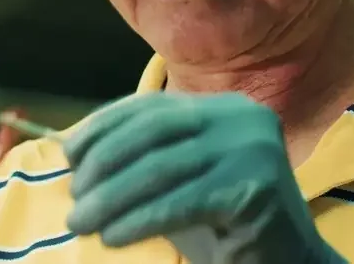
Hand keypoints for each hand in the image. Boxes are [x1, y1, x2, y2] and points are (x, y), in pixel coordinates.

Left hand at [63, 92, 341, 262]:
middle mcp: (240, 116)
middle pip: (151, 131)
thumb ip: (140, 158)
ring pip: (160, 168)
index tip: (68, 155)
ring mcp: (252, 148)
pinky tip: (114, 237)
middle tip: (75, 200)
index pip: (149, 106)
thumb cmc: (221, 221)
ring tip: (82, 222)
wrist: (285, 262)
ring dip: (111, 198)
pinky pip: (180, 202)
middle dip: (103, 164)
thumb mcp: (177, 178)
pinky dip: (139, 220)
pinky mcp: (255, 187)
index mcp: (221, 106)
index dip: (102, 127)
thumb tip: (74, 151)